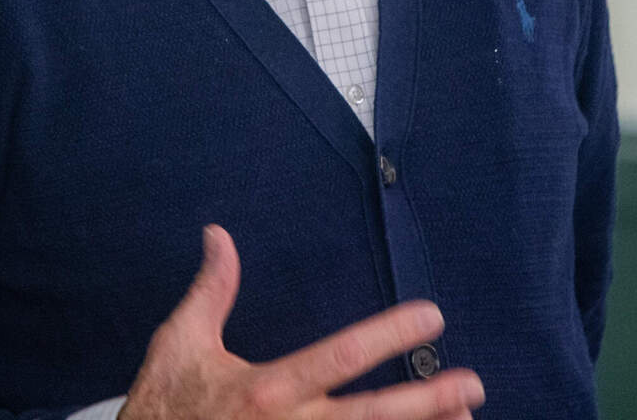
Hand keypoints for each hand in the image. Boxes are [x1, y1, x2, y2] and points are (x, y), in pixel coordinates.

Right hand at [118, 226, 485, 419]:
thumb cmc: (163, 406)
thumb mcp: (179, 343)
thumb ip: (211, 291)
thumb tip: (219, 235)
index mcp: (264, 391)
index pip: (339, 358)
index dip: (388, 337)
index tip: (430, 315)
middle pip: (371, 417)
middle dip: (427, 402)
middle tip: (473, 383)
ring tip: (466, 419)